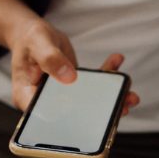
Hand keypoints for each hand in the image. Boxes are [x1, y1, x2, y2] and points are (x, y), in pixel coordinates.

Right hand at [5, 15, 138, 114]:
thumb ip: (50, 59)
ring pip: (87, 103)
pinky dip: (106, 75)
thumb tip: (69, 77)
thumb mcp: (38, 43)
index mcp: (28, 98)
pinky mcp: (73, 88)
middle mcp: (45, 103)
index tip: (95, 118)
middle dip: (100, 113)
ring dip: (110, 98)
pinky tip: (117, 61)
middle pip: (72, 115)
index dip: (70, 123)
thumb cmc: (30, 39)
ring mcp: (60, 97)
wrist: (33, 34)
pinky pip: (92, 87)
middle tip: (123, 108)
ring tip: (129, 93)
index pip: (47, 118)